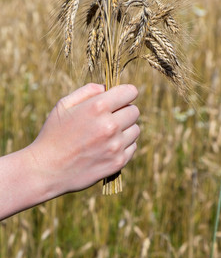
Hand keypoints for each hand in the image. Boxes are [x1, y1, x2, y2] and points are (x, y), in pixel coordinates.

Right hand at [31, 83, 139, 197]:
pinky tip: (108, 146)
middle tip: (110, 117)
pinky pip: (132, 146)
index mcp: (98, 107)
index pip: (130, 92)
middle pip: (134, 110)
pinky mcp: (118, 162)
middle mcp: (110, 125)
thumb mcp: (64, 105)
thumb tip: (107, 87)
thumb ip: (88, 91)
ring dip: (125, 128)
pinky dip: (124, 145)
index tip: (120, 98)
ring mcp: (115, 145)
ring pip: (136, 129)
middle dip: (124, 110)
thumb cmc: (53, 134)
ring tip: (107, 133)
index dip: (125, 93)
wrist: (47, 169)